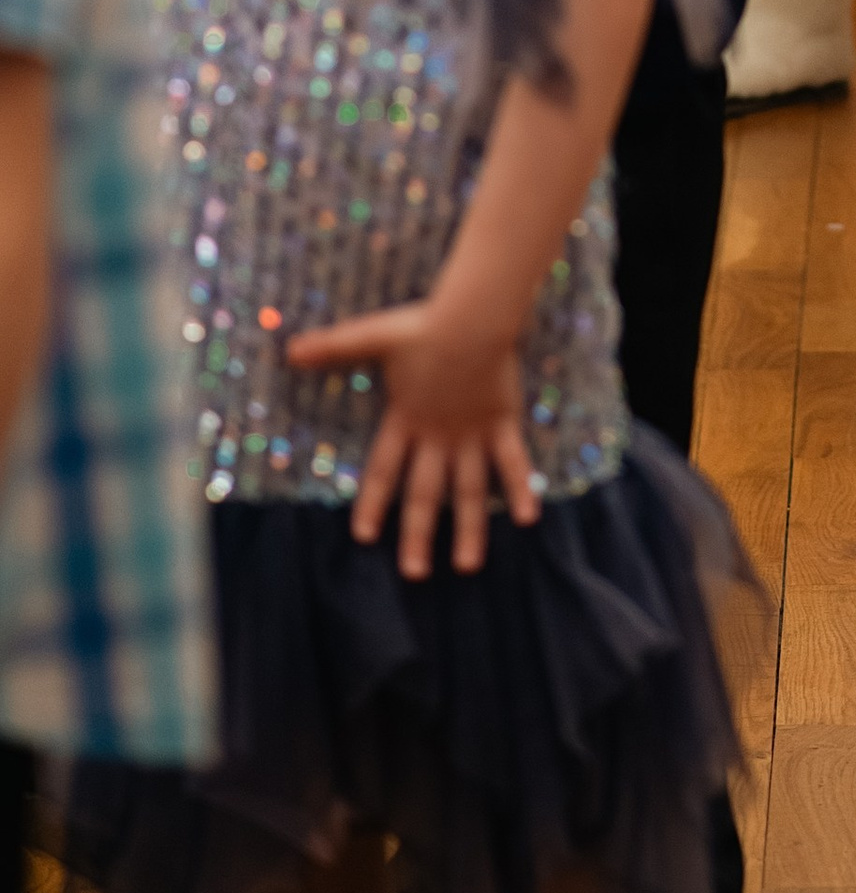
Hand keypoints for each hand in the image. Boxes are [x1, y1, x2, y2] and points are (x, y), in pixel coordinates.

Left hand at [286, 294, 537, 577]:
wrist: (473, 319)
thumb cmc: (424, 327)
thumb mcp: (374, 336)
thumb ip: (335, 347)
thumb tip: (290, 350)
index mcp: (406, 420)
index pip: (383, 471)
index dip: (374, 503)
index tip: (365, 537)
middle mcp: (437, 437)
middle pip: (425, 494)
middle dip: (418, 535)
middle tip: (414, 573)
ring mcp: (471, 434)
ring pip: (468, 490)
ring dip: (468, 530)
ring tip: (467, 566)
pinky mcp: (501, 423)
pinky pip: (512, 462)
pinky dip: (520, 489)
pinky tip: (529, 519)